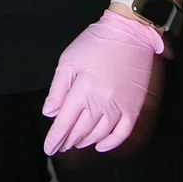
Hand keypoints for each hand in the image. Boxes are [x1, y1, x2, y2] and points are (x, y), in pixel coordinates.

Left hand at [42, 8, 162, 153]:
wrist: (129, 33)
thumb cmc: (95, 43)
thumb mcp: (68, 60)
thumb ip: (58, 89)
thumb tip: (50, 113)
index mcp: (83, 92)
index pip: (64, 123)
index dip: (55, 138)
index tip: (48, 148)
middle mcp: (101, 104)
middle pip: (81, 131)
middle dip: (68, 140)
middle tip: (60, 145)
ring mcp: (120, 108)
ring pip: (99, 134)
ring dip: (85, 141)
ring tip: (76, 143)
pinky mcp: (134, 108)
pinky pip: (122, 133)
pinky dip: (110, 143)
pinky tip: (100, 146)